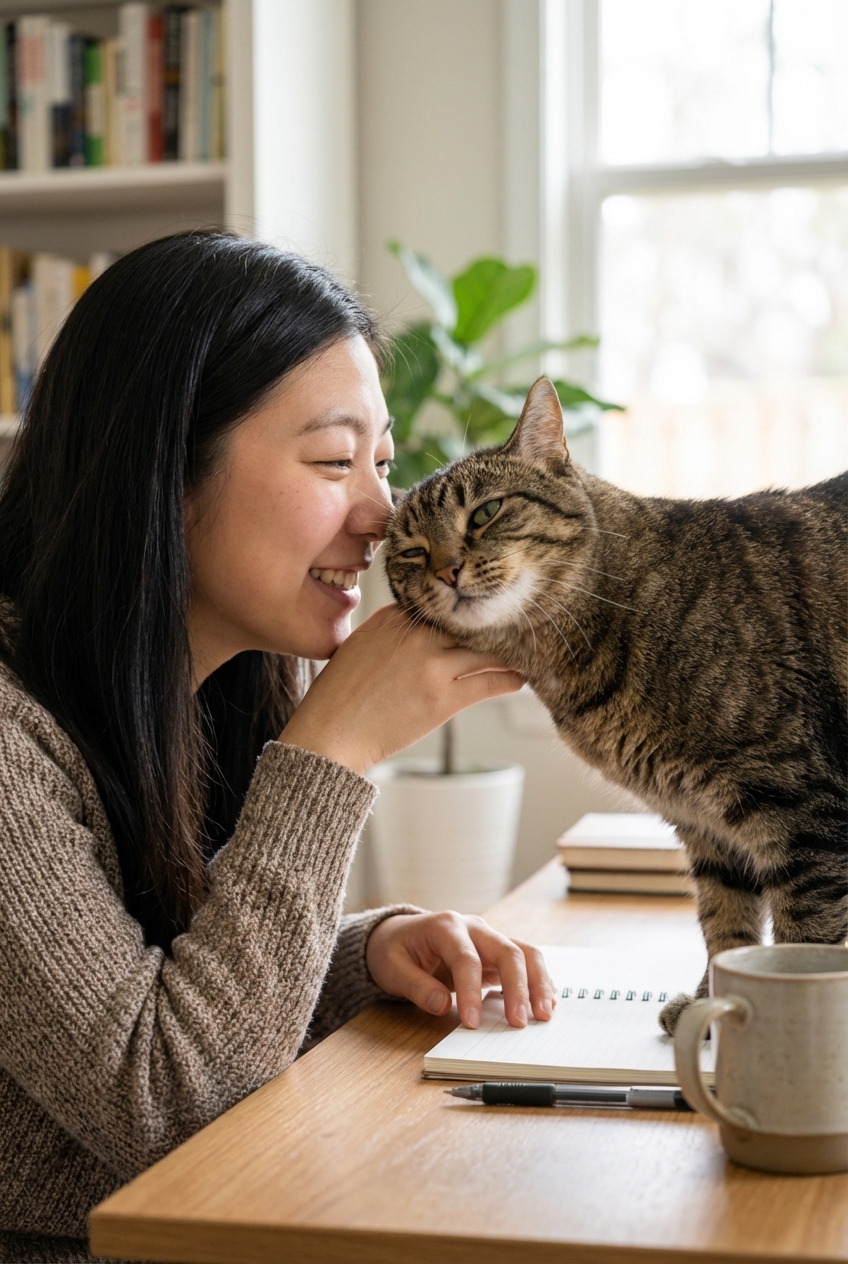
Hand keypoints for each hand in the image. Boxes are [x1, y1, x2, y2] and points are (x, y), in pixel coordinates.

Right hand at [279, 605, 522, 773]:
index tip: (478, 615)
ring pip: (483, 650)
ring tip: (520, 654)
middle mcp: (415, 635)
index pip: (439, 607)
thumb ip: (389, 630)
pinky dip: (509, 679)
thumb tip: (418, 626)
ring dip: (505, 653)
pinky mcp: (444, 698)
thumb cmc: (338, 696)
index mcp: (391, 619)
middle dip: (488, 627)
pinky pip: (490, 681)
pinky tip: (519, 678)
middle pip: (465, 623)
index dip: (461, 613)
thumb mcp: (357, 646)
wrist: (330, 734)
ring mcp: (431, 665)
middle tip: (510, 630)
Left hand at [365, 910, 556, 1028]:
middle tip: (519, 1023)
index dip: (471, 992)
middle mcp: (474, 927)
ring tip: (544, 1014)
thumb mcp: (392, 968)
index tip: (473, 1022)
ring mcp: (489, 938)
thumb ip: (416, 987)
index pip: (466, 959)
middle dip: (517, 988)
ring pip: (524, 953)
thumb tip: (441, 1006)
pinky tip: (546, 1002)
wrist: (400, 935)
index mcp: (446, 926)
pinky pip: (525, 962)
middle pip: (507, 951)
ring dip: (538, 983)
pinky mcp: (497, 953)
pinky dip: (539, 981)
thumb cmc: (395, 951)